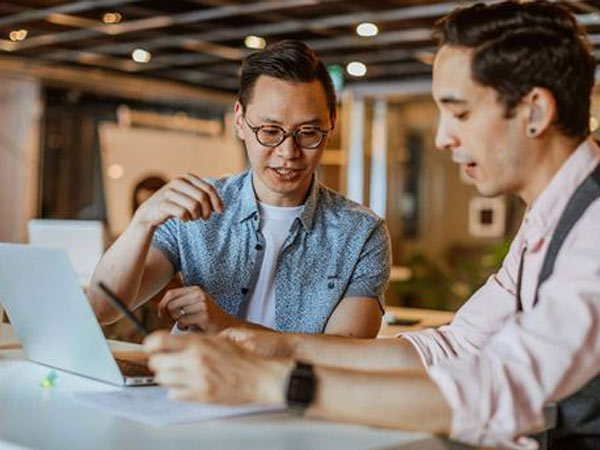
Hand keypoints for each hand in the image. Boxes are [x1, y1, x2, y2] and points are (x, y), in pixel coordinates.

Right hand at [132, 173, 222, 228]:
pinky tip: (183, 219)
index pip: (209, 189)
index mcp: (187, 177)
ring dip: (196, 216)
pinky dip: (186, 219)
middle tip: (204, 218)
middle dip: (207, 210)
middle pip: (202, 198)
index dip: (216, 201)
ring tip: (193, 218)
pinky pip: (183, 213)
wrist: (150, 213)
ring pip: (194, 206)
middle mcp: (178, 181)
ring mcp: (169, 191)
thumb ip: (204, 195)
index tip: (219, 211)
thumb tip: (221, 207)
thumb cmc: (176, 205)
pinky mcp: (163, 203)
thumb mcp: (190, 196)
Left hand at [144, 331, 289, 403]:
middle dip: (158, 362)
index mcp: (199, 343)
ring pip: (163, 379)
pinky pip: (174, 395)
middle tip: (165, 362)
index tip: (151, 347)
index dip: (150, 344)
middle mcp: (195, 360)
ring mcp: (197, 379)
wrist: (262, 377)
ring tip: (178, 374)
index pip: (158, 341)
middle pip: (156, 362)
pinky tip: (187, 385)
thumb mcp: (221, 340)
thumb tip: (172, 343)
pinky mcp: (201, 396)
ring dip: (167, 377)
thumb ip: (196, 341)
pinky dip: (176, 391)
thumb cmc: (244, 358)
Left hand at [158, 286, 237, 332]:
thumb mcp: (194, 304)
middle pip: (171, 304)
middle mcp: (199, 294)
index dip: (162, 304)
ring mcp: (202, 304)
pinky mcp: (204, 316)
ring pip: (176, 314)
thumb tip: (160, 308)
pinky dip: (184, 328)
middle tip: (180, 321)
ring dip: (179, 322)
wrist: (226, 326)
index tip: (161, 313)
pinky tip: (193, 327)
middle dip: (171, 316)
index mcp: (196, 289)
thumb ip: (179, 302)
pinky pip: (182, 322)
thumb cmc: (206, 317)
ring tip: (190, 323)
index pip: (171, 293)